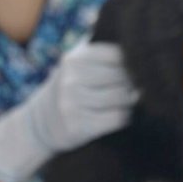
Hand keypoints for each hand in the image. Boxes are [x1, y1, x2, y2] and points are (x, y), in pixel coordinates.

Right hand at [0, 41, 135, 181]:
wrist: (38, 123)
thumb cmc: (70, 88)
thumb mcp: (78, 63)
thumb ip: (105, 54)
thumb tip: (144, 60)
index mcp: (75, 58)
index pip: (119, 54)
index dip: (132, 62)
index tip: (134, 69)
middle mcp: (72, 79)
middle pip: (123, 76)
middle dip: (132, 83)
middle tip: (132, 88)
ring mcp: (73, 104)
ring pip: (122, 98)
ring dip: (129, 101)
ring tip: (125, 101)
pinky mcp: (78, 126)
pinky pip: (117, 119)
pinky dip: (124, 116)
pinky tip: (119, 115)